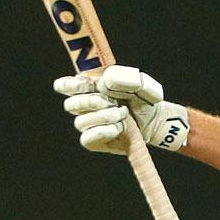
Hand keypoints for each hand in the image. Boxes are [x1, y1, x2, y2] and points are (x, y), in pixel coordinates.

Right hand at [54, 65, 189, 153]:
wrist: (154, 119)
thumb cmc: (142, 99)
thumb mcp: (138, 84)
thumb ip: (121, 79)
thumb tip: (104, 82)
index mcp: (88, 88)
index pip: (65, 85)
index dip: (70, 85)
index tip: (88, 84)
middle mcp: (84, 106)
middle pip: (71, 105)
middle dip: (91, 102)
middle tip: (113, 102)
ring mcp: (88, 124)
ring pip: (81, 122)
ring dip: (104, 117)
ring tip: (123, 114)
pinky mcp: (93, 141)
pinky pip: (87, 138)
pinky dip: (103, 132)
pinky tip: (119, 128)